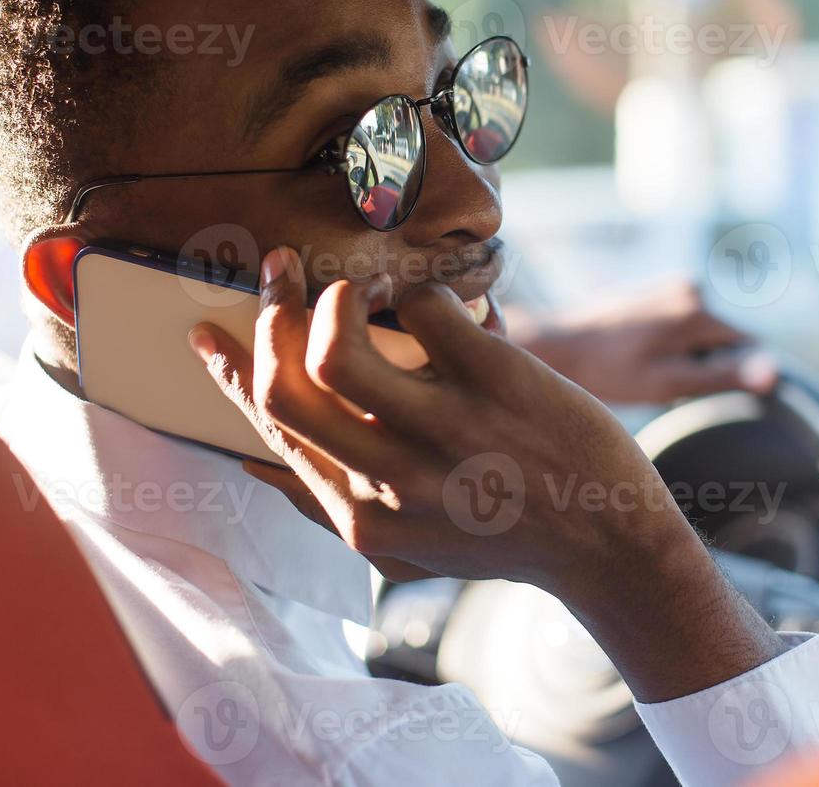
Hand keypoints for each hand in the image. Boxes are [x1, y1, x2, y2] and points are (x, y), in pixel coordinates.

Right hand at [190, 247, 782, 700]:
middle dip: (267, 313)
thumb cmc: (503, 538)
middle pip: (285, 386)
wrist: (609, 541)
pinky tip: (436, 297)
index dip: (229, 372)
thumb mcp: (404, 548)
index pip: (272, 429)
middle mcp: (391, 479)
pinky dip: (417, 289)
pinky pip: (425, 308)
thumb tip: (251, 463)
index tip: (208, 329)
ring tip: (352, 282)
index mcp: (360, 518)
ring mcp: (444, 430)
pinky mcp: (496, 381)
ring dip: (329, 296)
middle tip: (277, 270)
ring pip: (338, 347)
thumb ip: (326, 508)